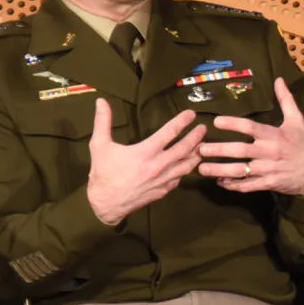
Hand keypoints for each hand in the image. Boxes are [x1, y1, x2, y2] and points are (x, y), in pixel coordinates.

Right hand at [86, 101, 205, 226]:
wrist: (105, 203)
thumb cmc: (103, 172)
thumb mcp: (99, 145)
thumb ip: (102, 121)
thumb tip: (101, 101)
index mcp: (145, 152)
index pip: (169, 132)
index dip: (182, 121)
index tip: (191, 114)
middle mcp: (158, 165)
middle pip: (184, 149)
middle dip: (196, 137)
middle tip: (203, 128)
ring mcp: (163, 180)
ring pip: (186, 166)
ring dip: (196, 154)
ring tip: (204, 146)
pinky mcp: (163, 191)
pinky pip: (179, 178)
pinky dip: (186, 170)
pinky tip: (189, 165)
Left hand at [197, 77, 303, 194]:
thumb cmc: (303, 144)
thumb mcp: (297, 121)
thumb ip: (286, 100)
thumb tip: (279, 79)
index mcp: (274, 135)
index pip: (251, 128)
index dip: (233, 124)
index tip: (216, 122)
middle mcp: (269, 152)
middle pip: (241, 151)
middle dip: (219, 150)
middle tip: (201, 149)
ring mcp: (268, 170)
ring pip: (241, 171)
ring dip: (220, 170)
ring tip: (203, 168)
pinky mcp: (268, 183)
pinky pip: (248, 185)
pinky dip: (234, 185)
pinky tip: (221, 182)